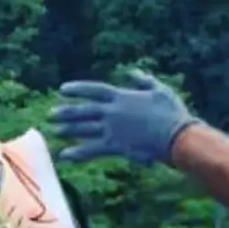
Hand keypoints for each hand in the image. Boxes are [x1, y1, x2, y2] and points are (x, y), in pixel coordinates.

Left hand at [49, 70, 197, 164]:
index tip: (63, 89)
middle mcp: (112, 112)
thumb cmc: (172, 113)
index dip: (77, 89)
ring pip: (84, 129)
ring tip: (55, 131)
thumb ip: (144, 80)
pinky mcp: (115, 146)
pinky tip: (64, 155)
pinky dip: (77, 153)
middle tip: (51, 114)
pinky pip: (91, 149)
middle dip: (66, 112)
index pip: (93, 90)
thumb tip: (132, 72)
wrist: (178, 137)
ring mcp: (112, 129)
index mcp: (122, 96)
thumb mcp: (160, 90)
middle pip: (83, 111)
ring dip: (68, 130)